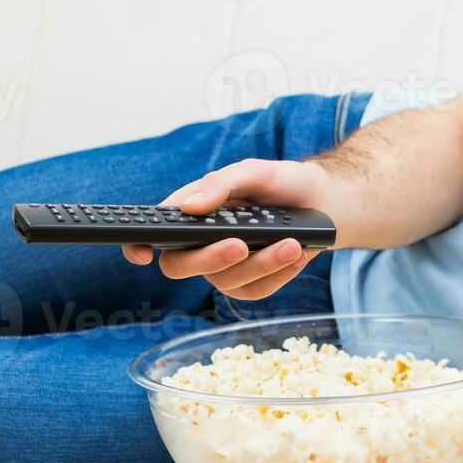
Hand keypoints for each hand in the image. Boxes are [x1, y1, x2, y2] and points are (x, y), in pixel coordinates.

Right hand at [122, 158, 335, 299]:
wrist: (324, 203)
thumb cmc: (282, 183)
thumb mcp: (256, 171)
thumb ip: (222, 183)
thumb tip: (190, 206)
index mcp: (192, 213)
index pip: (155, 231)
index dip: (137, 245)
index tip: (142, 252)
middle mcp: (200, 244)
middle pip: (181, 265)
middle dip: (210, 258)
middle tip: (240, 244)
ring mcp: (224, 267)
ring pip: (225, 280)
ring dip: (260, 264)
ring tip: (291, 243)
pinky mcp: (251, 283)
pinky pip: (255, 290)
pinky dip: (279, 273)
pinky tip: (297, 254)